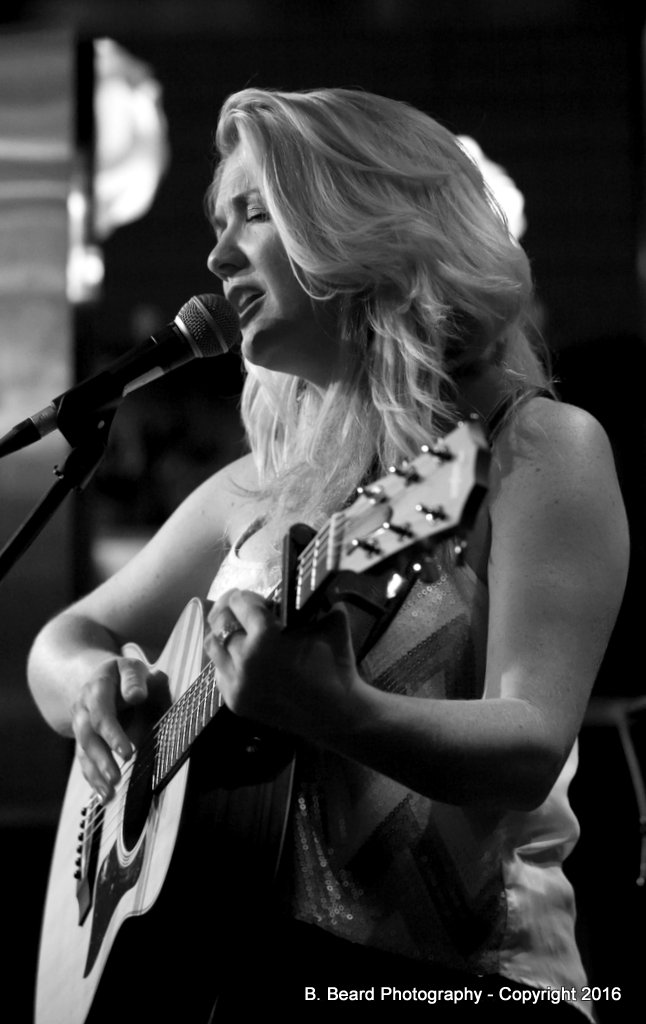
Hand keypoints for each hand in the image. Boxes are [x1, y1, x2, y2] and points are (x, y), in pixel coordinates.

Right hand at [71, 656, 166, 801]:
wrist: (99, 678)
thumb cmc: (125, 676)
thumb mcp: (132, 668)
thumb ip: (135, 680)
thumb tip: (137, 695)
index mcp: (97, 688)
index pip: (101, 713)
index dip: (112, 733)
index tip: (127, 752)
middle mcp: (83, 709)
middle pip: (88, 736)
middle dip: (101, 758)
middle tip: (115, 777)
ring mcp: (80, 725)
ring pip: (83, 752)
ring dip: (96, 774)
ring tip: (110, 793)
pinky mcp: (84, 741)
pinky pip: (85, 761)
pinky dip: (94, 779)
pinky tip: (105, 796)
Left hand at [207, 589, 364, 741]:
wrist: (336, 714)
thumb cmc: (336, 666)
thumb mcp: (332, 622)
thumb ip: (316, 600)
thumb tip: (307, 584)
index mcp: (265, 636)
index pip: (239, 603)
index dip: (244, 595)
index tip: (249, 595)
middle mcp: (244, 658)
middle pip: (220, 621)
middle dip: (227, 609)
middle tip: (234, 605)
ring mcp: (237, 683)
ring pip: (212, 647)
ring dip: (222, 634)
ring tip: (233, 629)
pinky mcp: (235, 701)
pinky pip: (218, 672)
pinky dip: (227, 661)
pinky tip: (240, 657)